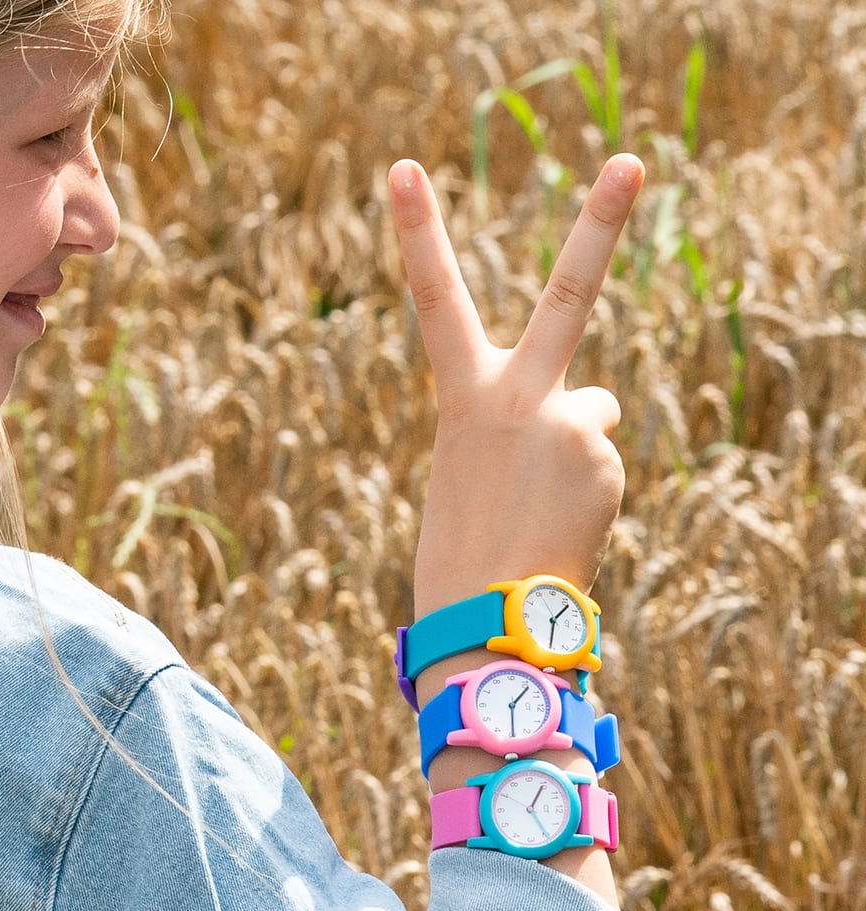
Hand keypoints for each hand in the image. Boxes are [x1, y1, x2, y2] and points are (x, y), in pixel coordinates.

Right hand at [390, 154, 642, 643]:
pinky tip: (559, 531)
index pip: (433, 302)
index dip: (417, 233)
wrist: (484, 625)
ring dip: (573, 459)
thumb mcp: (476, 475)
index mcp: (464, 400)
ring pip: (590, 418)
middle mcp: (520, 396)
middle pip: (569, 292)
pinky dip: (587, 496)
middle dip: (602, 222)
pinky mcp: (604, 458)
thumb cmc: (463, 558)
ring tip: (537, 516)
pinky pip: (603, 463)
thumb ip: (522, 425)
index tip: (403, 169)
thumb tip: (592, 416)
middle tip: (630, 162)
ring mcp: (570, 424)